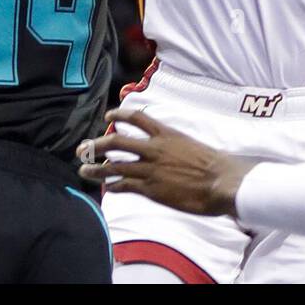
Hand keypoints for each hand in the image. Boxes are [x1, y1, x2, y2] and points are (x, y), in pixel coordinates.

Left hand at [76, 109, 251, 216]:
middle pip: (117, 141)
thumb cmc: (214, 164)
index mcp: (166, 133)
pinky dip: (113, 186)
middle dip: (96, 144)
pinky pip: (125, 186)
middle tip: (83, 147)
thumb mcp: (191, 144)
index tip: (108, 115)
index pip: (137, 117)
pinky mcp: (152, 189)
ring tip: (83, 169)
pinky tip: (106, 187)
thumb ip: (175, 143)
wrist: (221, 181)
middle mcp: (154, 148)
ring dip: (96, 168)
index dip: (119, 114)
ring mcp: (151, 169)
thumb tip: (170, 145)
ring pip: (115, 166)